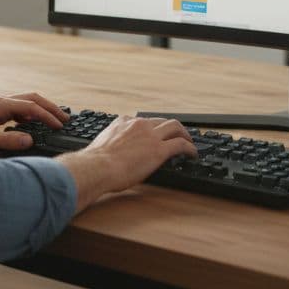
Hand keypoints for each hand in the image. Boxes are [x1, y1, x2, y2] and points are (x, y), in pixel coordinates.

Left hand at [0, 92, 68, 153]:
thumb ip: (8, 140)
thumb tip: (30, 139)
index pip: (30, 106)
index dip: (47, 115)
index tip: (60, 125)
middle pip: (31, 98)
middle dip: (50, 107)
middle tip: (65, 118)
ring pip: (25, 102)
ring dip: (41, 109)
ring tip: (54, 119)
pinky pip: (17, 110)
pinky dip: (30, 114)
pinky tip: (32, 124)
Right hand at [58, 116, 196, 211]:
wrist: (98, 167)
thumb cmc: (96, 162)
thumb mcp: (104, 145)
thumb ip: (113, 144)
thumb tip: (113, 154)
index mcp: (123, 122)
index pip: (143, 121)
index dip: (153, 129)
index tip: (156, 135)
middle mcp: (139, 125)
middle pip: (162, 121)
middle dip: (172, 127)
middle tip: (179, 135)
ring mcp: (150, 136)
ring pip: (175, 127)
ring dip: (184, 134)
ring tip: (189, 142)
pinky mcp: (159, 150)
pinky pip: (180, 144)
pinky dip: (189, 148)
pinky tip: (192, 154)